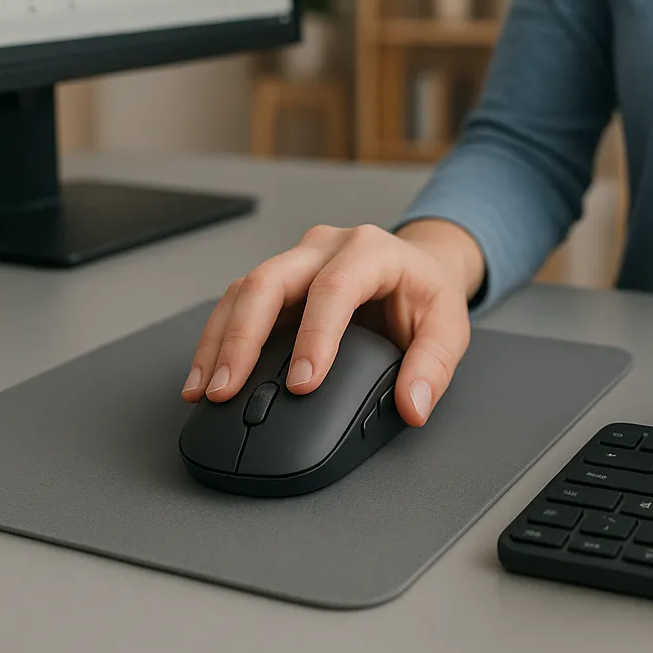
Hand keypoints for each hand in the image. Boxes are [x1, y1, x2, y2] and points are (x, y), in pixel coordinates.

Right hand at [181, 220, 482, 426]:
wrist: (418, 266)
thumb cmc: (426, 293)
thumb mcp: (449, 326)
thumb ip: (432, 367)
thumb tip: (411, 406)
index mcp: (370, 250)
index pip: (334, 288)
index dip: (314, 337)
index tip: (301, 385)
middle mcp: (324, 247)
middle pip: (269, 280)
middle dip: (243, 338)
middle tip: (228, 389)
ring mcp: (295, 260)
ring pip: (242, 290)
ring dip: (218, 342)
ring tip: (204, 391)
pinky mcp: (276, 281)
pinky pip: (235, 303)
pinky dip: (216, 341)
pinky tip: (204, 377)